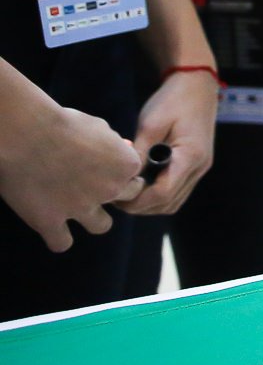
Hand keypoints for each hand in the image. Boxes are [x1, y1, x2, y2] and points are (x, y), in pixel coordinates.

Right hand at [0, 101, 143, 251]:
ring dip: (93, 218)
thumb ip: (115, 143)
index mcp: (126, 165)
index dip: (119, 168)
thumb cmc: (61, 122)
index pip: (135, 174)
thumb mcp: (98, 126)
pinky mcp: (50, 221)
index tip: (102, 163)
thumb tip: (124, 149)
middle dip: (113, 191)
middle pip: (125, 198)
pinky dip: (58, 238)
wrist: (26, 132)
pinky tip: (51, 226)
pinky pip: (61, 243)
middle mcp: (109, 189)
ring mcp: (81, 208)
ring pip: (101, 226)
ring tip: (77, 208)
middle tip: (90, 182)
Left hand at [112, 70, 216, 216]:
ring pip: (173, 202)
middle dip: (141, 206)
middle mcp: (199, 167)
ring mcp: (200, 168)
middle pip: (168, 204)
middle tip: (115, 197)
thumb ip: (140, 153)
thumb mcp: (151, 124)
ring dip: (149, 204)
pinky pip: (177, 191)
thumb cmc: (173, 100)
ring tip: (127, 192)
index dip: (137, 201)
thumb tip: (123, 178)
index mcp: (190, 156)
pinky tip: (142, 184)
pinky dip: (158, 195)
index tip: (115, 196)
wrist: (197, 85)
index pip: (163, 194)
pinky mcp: (196, 166)